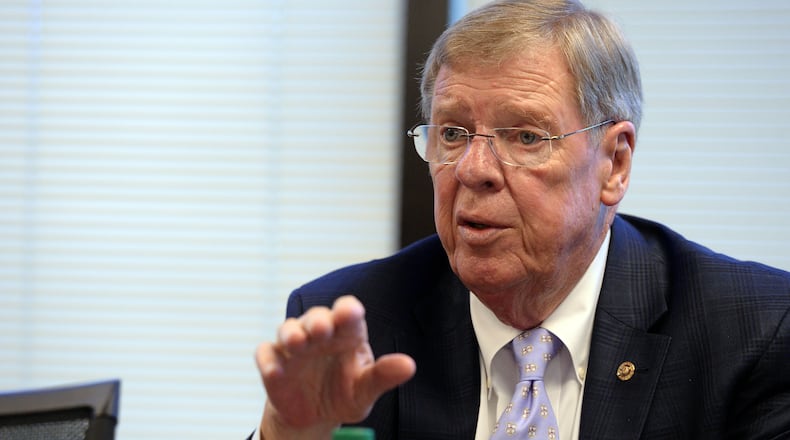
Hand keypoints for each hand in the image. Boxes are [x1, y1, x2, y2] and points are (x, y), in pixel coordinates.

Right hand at [255, 295, 415, 438]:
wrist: (313, 417)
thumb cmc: (344, 394)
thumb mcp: (365, 390)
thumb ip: (384, 376)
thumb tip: (409, 366)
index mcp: (346, 334)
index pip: (348, 313)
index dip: (347, 310)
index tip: (350, 313)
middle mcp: (319, 334)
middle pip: (316, 317)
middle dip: (317, 321)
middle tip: (321, 329)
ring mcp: (294, 347)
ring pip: (288, 329)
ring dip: (291, 333)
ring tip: (297, 344)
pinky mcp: (274, 362)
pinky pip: (266, 354)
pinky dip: (268, 361)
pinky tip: (275, 372)